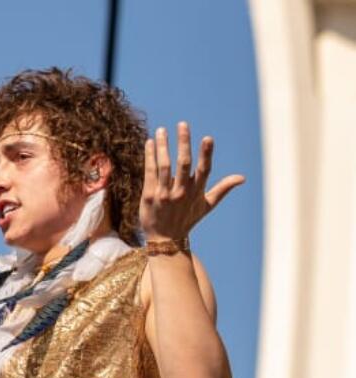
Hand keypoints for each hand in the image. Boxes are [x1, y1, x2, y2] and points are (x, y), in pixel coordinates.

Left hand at [140, 122, 243, 241]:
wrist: (165, 239)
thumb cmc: (187, 220)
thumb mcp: (207, 206)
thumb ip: (223, 189)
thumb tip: (242, 178)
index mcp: (197, 192)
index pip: (204, 169)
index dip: (206, 154)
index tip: (208, 138)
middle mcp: (181, 192)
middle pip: (183, 164)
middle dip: (183, 143)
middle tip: (182, 124)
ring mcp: (164, 194)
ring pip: (164, 166)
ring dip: (163, 146)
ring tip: (161, 130)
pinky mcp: (149, 195)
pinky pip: (150, 172)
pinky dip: (149, 157)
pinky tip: (149, 143)